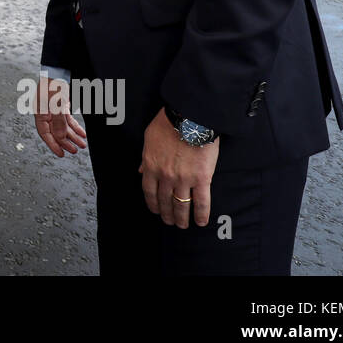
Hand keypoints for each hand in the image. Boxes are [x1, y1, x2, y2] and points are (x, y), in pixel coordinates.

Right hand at [32, 77, 87, 156]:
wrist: (58, 69)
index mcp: (40, 113)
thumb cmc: (53, 84)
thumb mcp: (56, 104)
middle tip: (75, 151)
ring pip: (63, 127)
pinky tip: (82, 133)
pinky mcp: (61, 105)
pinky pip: (68, 120)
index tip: (62, 154)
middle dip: (66, 142)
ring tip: (82, 144)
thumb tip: (60, 138)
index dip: (53, 145)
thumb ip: (58, 122)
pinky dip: (75, 127)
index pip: (45, 134)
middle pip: (55, 132)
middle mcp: (46, 113)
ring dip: (73, 135)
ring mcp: (54, 109)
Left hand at [139, 107, 218, 227]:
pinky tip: (200, 221)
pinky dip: (201, 214)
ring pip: (181, 204)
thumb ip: (145, 157)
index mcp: (150, 166)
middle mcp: (165, 176)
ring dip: (181, 218)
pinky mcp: (202, 179)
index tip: (155, 210)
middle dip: (167, 214)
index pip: (149, 191)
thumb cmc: (168, 124)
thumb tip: (140, 171)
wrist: (189, 118)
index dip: (152, 203)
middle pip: (164, 201)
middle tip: (170, 222)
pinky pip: (201, 201)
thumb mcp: (149, 138)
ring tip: (183, 225)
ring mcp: (183, 179)